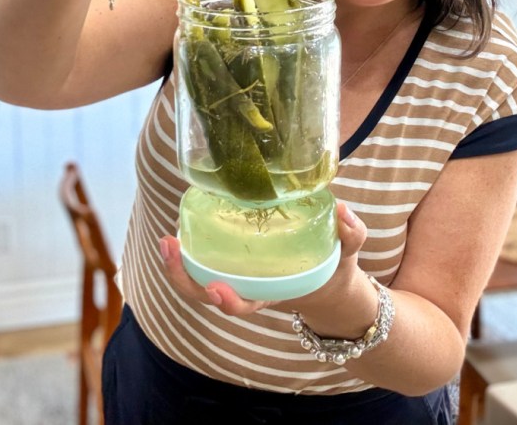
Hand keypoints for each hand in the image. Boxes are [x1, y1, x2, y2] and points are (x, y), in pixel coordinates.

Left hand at [159, 201, 367, 317]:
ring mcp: (235, 277)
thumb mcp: (347, 254)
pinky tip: (178, 228)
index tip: (216, 289)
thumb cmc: (332, 266)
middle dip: (184, 279)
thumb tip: (343, 211)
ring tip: (166, 241)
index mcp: (272, 294)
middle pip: (207, 296)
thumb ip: (351, 234)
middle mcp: (248, 289)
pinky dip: (187, 251)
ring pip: (197, 281)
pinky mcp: (228, 260)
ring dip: (176, 265)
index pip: (246, 305)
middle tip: (171, 249)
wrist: (325, 279)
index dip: (229, 301)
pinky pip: (202, 261)